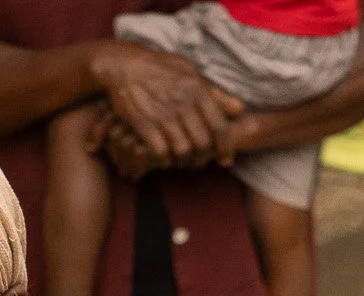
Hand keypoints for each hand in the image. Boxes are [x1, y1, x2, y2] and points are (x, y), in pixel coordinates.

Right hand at [88, 41, 243, 168]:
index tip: (225, 159)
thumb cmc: (160, 68)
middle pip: (202, 143)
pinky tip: (164, 158)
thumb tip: (239, 109)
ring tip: (182, 161)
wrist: (124, 65)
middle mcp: (183, 104)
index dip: (225, 148)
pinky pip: (160, 152)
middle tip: (199, 162)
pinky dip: (164, 160)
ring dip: (184, 161)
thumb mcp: (190, 72)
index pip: (219, 126)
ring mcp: (163, 115)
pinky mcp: (144, 124)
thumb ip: (214, 93)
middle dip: (203, 158)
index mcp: (197, 90)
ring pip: (183, 150)